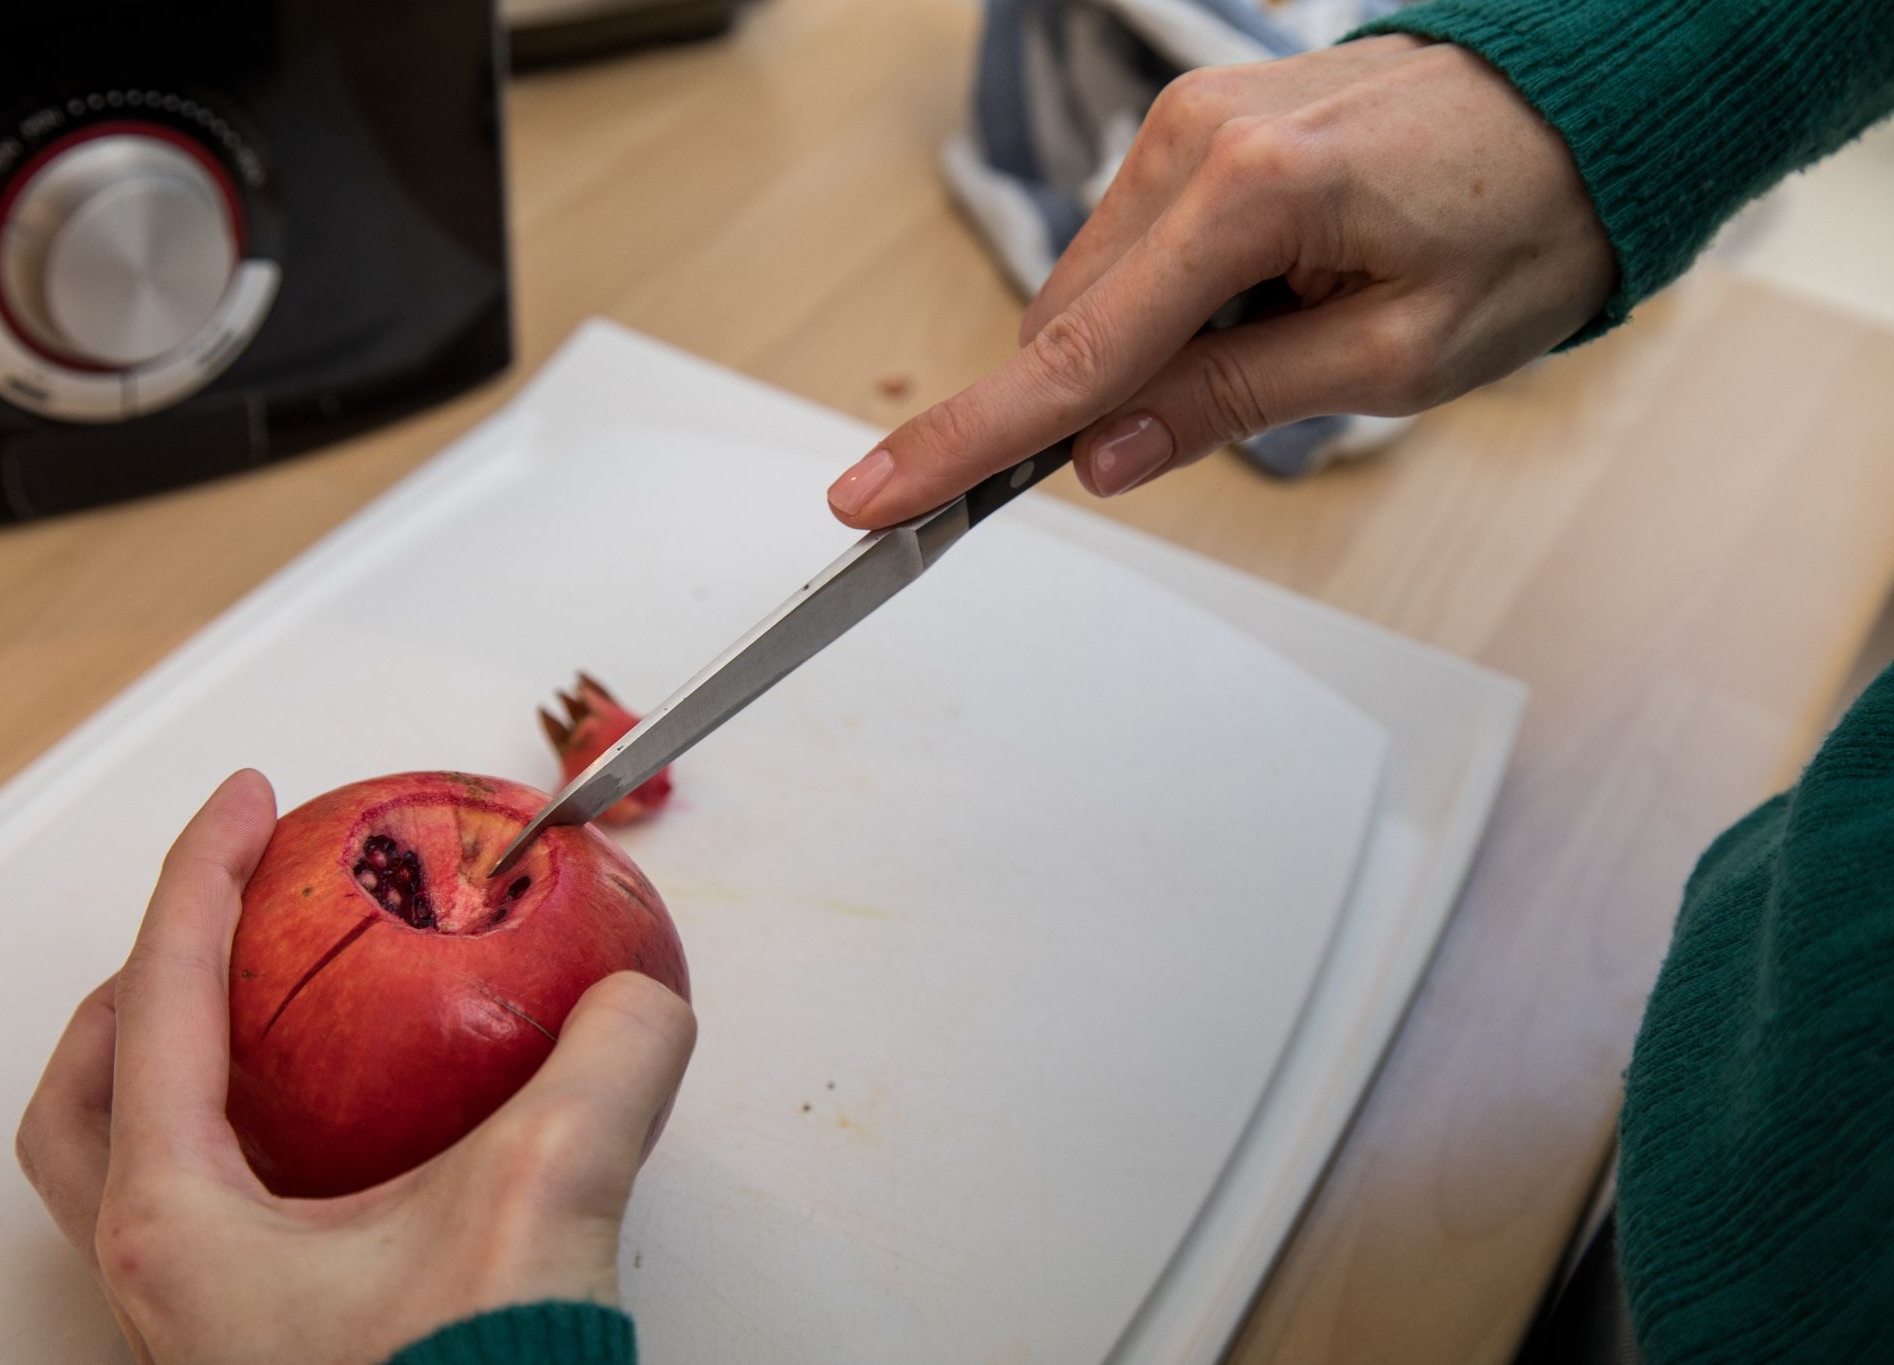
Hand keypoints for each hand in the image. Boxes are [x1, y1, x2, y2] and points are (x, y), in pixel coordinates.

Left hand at [15, 771, 697, 1364]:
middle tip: (218, 911)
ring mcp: (205, 1321)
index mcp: (177, 1225)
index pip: (160, 999)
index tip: (248, 801)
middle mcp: (164, 1276)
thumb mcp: (547, 1204)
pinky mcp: (263, 1349)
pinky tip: (355, 1135)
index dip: (199, 873)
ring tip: (267, 1014)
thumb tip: (639, 998)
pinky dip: (258, 1140)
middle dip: (139, 982)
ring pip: (127, 1168)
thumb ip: (609, 1070)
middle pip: (82, 1096)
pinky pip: (220, 1214)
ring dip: (179, 1068)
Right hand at [826, 36, 1614, 525]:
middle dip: (1085, 406)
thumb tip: (1103, 456)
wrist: (1592, 101)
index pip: (1072, 355)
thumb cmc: (1526, 220)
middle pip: (1067, 323)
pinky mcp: (1201, 121)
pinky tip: (1265, 300)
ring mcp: (1190, 118)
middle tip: (1172, 447)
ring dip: (1141, 353)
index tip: (870, 495)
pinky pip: (1133, 243)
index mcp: (1249, 194)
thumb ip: (1233, 402)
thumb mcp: (1399, 355)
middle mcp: (1194, 137)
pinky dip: (1164, 304)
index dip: (965, 441)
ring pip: (1094, 286)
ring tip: (1286, 340)